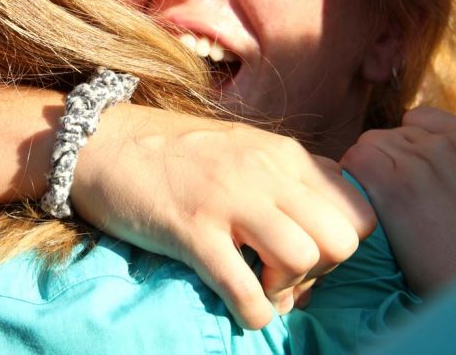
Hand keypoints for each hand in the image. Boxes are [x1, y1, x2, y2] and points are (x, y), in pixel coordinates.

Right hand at [72, 104, 376, 328]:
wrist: (98, 142)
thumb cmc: (170, 152)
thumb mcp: (240, 149)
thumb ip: (284, 178)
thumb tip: (315, 235)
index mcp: (282, 154)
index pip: (357, 210)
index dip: (342, 245)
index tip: (307, 255)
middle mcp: (265, 172)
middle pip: (343, 239)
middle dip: (322, 272)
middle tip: (284, 275)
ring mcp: (228, 198)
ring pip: (305, 258)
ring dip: (286, 289)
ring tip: (258, 286)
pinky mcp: (192, 229)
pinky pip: (246, 290)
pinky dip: (253, 312)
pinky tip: (241, 307)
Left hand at [342, 106, 455, 294]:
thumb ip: (447, 159)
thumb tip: (407, 146)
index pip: (417, 119)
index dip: (404, 146)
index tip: (407, 174)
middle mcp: (443, 144)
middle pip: (385, 134)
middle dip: (382, 161)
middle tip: (391, 198)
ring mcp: (417, 161)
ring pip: (365, 145)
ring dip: (363, 172)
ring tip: (380, 205)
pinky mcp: (392, 183)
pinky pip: (353, 161)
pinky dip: (350, 181)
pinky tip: (364, 204)